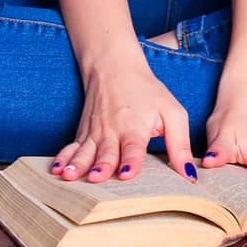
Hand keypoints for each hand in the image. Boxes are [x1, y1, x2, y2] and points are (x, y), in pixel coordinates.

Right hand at [50, 57, 195, 186]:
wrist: (115, 66)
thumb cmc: (147, 92)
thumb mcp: (172, 112)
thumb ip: (180, 144)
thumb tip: (190, 175)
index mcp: (136, 127)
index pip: (133, 147)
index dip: (130, 161)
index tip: (127, 175)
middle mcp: (113, 131)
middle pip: (106, 152)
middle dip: (102, 167)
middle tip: (97, 180)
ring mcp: (95, 132)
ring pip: (85, 151)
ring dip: (78, 165)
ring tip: (69, 176)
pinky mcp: (83, 133)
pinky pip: (71, 147)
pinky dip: (63, 158)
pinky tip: (56, 170)